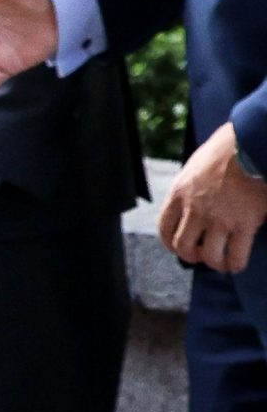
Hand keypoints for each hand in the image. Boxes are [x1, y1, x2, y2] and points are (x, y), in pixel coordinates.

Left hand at [159, 123, 266, 271]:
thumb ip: (189, 189)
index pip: (164, 227)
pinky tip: (237, 263)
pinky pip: (237, 256)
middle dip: (191, 256)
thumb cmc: (224, 151)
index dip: (170, 243)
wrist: (248, 146)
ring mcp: (219, 219)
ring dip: (215, 263)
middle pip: (183, 246)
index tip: (178, 246)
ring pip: (210, 256)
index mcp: (179, 193)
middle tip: (202, 255)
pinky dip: (236, 264)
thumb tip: (191, 203)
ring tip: (221, 262)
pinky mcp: (244, 225)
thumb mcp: (194, 168)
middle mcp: (195, 209)